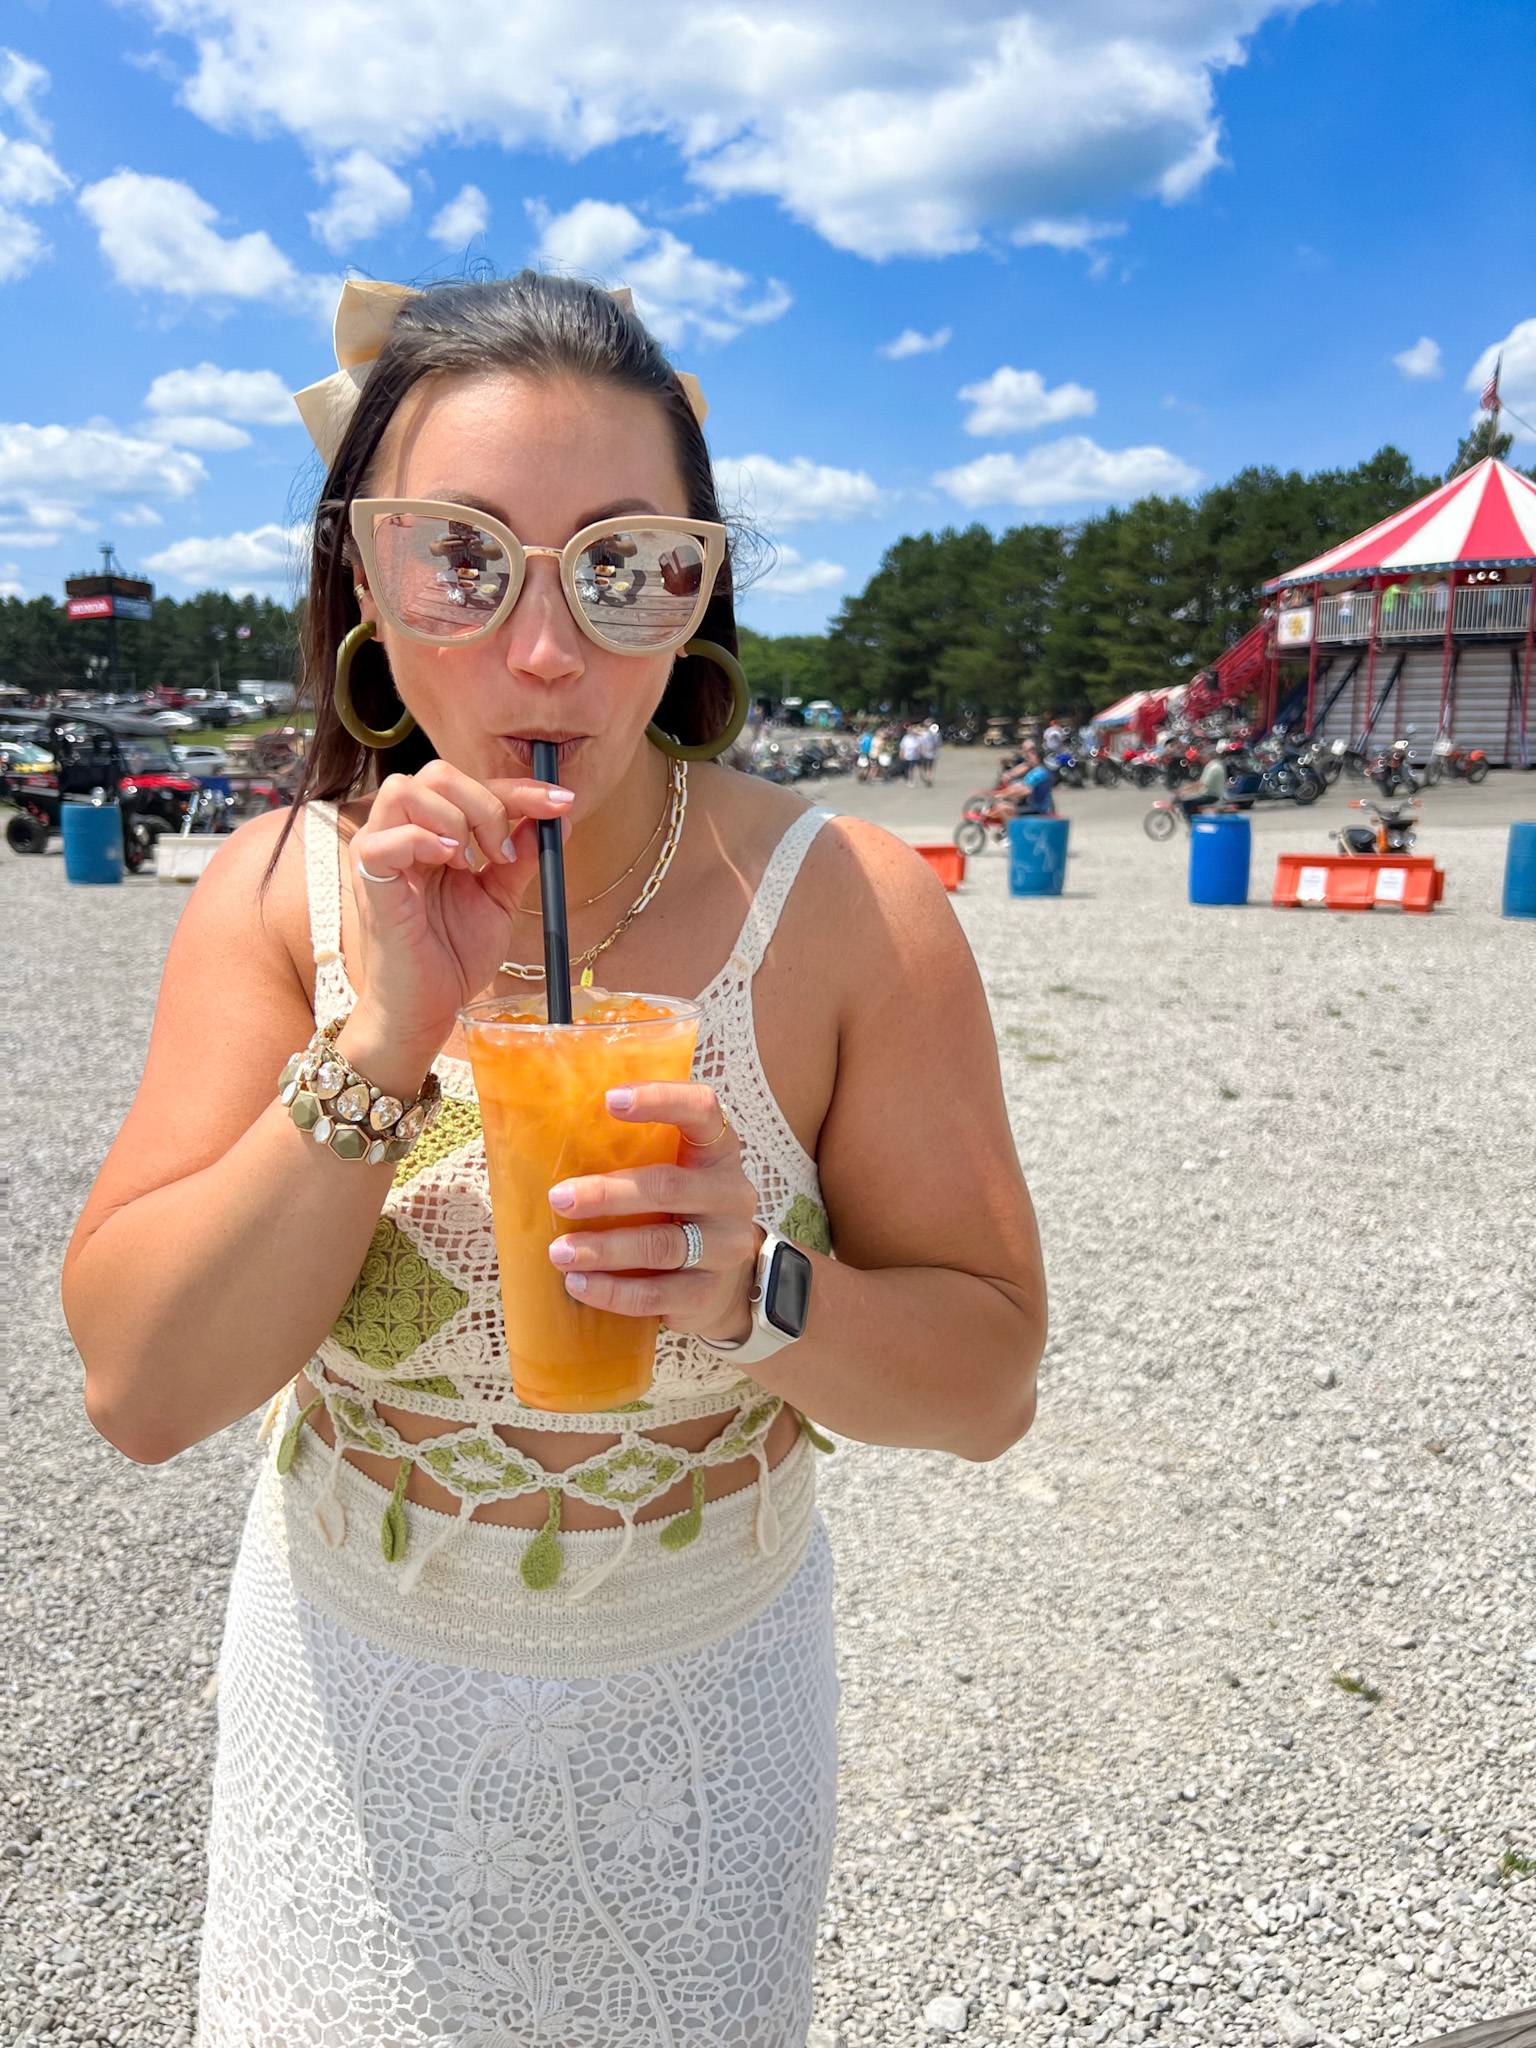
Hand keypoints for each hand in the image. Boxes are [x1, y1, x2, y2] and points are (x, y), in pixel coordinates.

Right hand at [343, 759, 573, 1070]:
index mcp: (435, 833)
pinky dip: (422, 840)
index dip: (519, 788)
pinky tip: (450, 864)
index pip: (473, 786)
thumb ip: (519, 857)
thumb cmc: (453, 954)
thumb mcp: (499, 899)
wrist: (428, 1007)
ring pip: (404, 790)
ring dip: (454, 818)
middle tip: (501, 852)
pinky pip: (384, 839)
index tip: (561, 802)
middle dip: (484, 801)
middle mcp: (403, 834)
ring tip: (472, 862)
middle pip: (435, 773)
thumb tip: (556, 820)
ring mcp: (381, 854)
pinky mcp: (369, 881)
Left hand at [545, 1084, 760, 1345]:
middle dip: (607, 1193)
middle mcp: (730, 1194)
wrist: (730, 1282)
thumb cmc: (681, 1212)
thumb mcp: (674, 1173)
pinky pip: (656, 1294)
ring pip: (660, 1246)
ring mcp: (725, 1246)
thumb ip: (634, 1154)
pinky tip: (578, 1284)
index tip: (610, 1100)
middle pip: (668, 1187)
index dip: (660, 1099)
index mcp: (717, 1151)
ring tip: (559, 1252)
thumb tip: (542, 1138)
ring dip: (603, 1249)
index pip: (701, 1109)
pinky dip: (612, 1291)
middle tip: (559, 1198)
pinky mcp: (708, 1293)